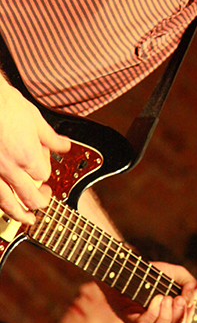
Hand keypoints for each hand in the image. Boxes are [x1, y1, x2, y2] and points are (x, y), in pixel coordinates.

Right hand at [0, 76, 70, 223]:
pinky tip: (2, 206)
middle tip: (43, 200)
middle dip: (39, 202)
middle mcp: (9, 169)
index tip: (43, 166)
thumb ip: (51, 138)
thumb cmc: (4, 104)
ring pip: (5, 203)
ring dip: (18, 214)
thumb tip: (64, 146)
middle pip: (29, 197)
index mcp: (28, 156)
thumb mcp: (34, 118)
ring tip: (26, 219)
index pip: (43, 176)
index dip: (45, 172)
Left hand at [103, 261, 196, 322]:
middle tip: (180, 300)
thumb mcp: (177, 276)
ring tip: (168, 298)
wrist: (129, 269)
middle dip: (179, 321)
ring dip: (166, 317)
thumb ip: (191, 285)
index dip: (187, 319)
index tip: (187, 300)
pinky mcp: (128, 320)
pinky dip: (153, 312)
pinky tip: (157, 298)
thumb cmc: (155, 275)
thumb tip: (192, 299)